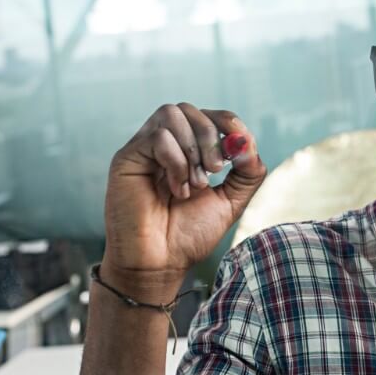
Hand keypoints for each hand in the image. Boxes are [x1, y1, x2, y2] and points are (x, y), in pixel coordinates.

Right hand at [101, 103, 266, 299]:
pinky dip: (176, 161)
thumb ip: (246, 173)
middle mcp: (164, 145)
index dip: (227, 122)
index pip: (208, 115)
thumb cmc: (189, 235)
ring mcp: (144, 150)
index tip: (240, 145)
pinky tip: (178, 189)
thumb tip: (248, 143)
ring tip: (195, 184)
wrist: (160, 265)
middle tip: (215, 171)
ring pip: (171, 115)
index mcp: (187, 151)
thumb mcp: (230, 202)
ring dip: (192, 149)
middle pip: (189, 110)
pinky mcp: (127, 159)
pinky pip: (157, 136)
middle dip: (210, 137)